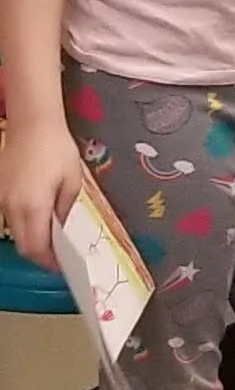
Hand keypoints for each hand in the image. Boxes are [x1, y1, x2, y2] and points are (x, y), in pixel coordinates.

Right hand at [0, 115, 84, 268]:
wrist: (32, 123)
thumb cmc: (56, 149)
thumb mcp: (72, 181)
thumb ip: (66, 210)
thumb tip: (63, 229)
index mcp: (33, 206)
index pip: (37, 248)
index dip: (49, 262)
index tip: (63, 266)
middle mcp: (13, 207)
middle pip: (23, 245)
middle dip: (40, 256)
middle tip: (59, 257)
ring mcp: (3, 200)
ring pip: (14, 233)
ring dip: (31, 241)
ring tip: (51, 240)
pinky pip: (10, 219)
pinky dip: (23, 227)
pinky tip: (38, 221)